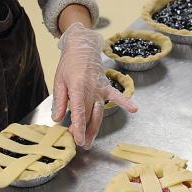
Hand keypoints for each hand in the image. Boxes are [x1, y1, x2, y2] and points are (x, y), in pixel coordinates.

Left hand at [51, 22, 136, 146]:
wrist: (82, 47)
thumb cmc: (69, 64)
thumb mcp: (59, 81)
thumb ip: (60, 101)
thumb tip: (57, 119)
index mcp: (77, 88)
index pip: (79, 112)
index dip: (78, 128)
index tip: (78, 140)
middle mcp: (91, 90)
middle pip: (89, 116)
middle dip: (84, 132)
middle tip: (81, 144)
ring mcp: (100, 89)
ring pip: (99, 112)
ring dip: (95, 128)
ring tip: (91, 141)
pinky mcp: (106, 86)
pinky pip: (117, 95)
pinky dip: (125, 102)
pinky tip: (134, 109)